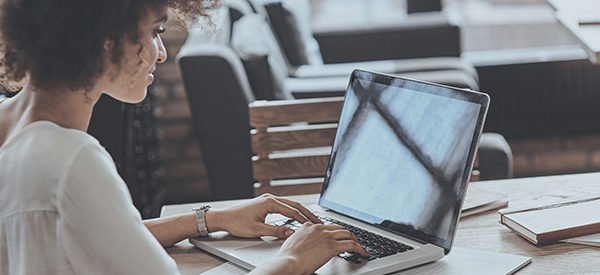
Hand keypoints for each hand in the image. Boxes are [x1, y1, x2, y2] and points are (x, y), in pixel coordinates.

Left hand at [206, 193, 321, 237]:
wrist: (223, 218)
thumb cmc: (237, 223)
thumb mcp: (257, 230)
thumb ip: (276, 231)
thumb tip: (291, 232)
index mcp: (269, 203)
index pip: (292, 211)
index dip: (305, 219)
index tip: (315, 225)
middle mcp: (270, 198)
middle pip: (294, 205)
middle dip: (307, 213)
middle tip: (319, 221)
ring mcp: (268, 200)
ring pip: (289, 204)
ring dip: (301, 211)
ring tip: (311, 219)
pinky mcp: (265, 203)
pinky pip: (283, 206)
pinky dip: (292, 211)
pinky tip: (297, 216)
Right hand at [271, 223, 368, 274]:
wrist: (288, 262)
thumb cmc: (287, 257)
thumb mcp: (292, 243)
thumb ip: (301, 240)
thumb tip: (305, 246)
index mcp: (309, 226)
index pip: (327, 226)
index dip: (336, 232)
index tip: (339, 236)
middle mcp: (319, 228)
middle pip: (340, 228)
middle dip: (348, 235)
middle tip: (353, 241)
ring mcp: (326, 236)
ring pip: (348, 235)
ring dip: (356, 241)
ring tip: (360, 247)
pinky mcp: (332, 246)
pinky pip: (352, 245)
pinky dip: (360, 249)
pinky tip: (363, 253)